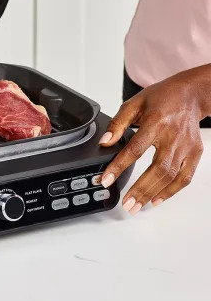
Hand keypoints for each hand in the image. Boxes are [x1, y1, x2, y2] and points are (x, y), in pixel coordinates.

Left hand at [99, 65, 207, 213]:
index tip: (106, 179)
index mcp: (155, 122)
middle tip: (126, 204)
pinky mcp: (195, 153)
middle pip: (157, 168)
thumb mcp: (134, 104)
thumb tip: (104, 142)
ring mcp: (186, 147)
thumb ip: (118, 123)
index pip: (135, 149)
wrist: (190, 95)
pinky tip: (157, 199)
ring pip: (171, 176)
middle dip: (139, 189)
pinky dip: (171, 191)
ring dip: (153, 194)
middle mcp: (173, 136)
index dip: (119, 166)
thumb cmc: (161, 98)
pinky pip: (185, 178)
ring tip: (136, 205)